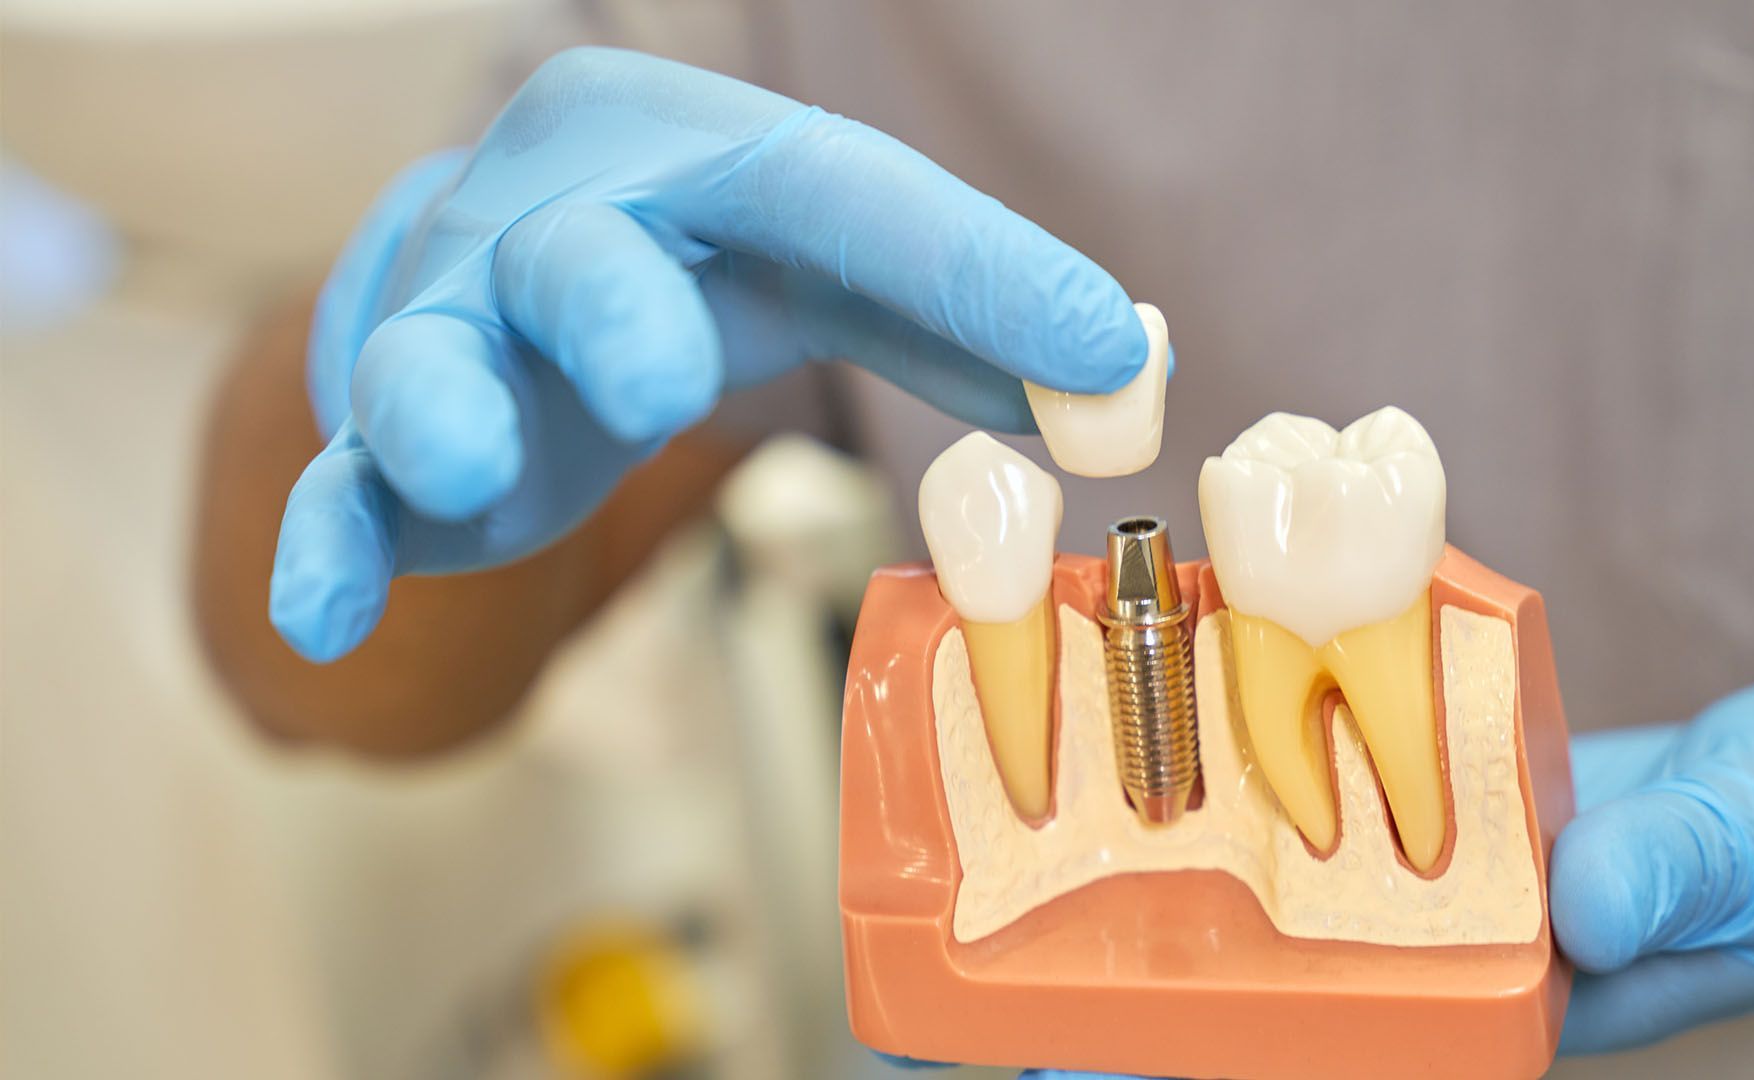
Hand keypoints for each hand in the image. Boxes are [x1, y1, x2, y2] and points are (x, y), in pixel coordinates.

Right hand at [270, 48, 1144, 661]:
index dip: (972, 269)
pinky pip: (342, 486)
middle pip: (578, 252)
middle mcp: (555, 219)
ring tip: (468, 466)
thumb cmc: (694, 268)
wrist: (501, 288)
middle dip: (613, 309)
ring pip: (426, 354)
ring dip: (442, 405)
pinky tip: (327, 612)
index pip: (837, 195)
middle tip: (668, 381)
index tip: (1107, 355)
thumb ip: (970, 319)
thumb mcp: (833, 270)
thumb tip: (1135, 370)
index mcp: (694, 162)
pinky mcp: (385, 442)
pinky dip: (330, 541)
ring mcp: (453, 328)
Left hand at [994, 676, 1753, 1076]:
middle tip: (1004, 960)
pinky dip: (1257, 759)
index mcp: (1503, 1003)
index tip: (1071, 1062)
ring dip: (1174, 866)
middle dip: (1141, 981)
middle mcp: (1441, 949)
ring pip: (1281, 884)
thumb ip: (1680, 869)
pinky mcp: (1435, 798)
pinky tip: (1172, 719)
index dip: (1201, 1062)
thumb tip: (1586, 893)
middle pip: (1268, 983)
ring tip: (1040, 838)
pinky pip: (1329, 785)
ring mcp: (1430, 877)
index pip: (1324, 1050)